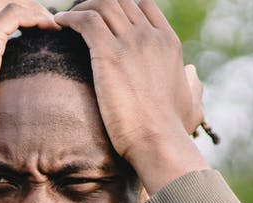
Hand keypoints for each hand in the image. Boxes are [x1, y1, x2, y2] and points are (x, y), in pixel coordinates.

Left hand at [55, 0, 207, 193]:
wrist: (157, 140)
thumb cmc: (172, 130)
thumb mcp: (192, 104)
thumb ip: (193, 85)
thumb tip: (192, 73)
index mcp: (169, 42)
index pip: (144, 5)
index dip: (123, 8)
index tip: (106, 20)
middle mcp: (150, 36)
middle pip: (120, 1)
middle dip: (98, 5)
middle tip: (80, 18)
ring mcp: (131, 42)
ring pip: (101, 4)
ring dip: (81, 8)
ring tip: (67, 20)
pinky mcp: (108, 53)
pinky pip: (85, 19)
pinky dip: (69, 17)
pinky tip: (59, 24)